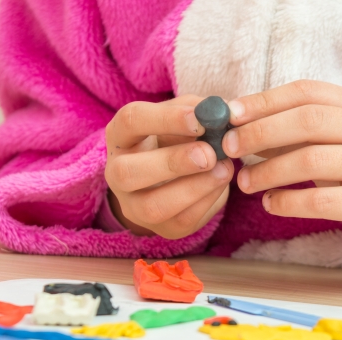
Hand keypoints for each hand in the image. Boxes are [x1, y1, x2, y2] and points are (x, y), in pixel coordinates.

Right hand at [105, 95, 233, 238]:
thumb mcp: (186, 117)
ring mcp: (135, 206)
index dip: (164, 120)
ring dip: (194, 188)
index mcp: (120, 135)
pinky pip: (182, 220)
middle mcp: (117, 173)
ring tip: (225, 169)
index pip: (130, 121)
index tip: (200, 120)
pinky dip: (207, 201)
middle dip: (172, 163)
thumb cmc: (181, 137)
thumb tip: (220, 112)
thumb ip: (200, 110)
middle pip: (127, 172)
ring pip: (153, 206)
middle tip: (208, 154)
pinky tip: (221, 183)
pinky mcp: (162, 228)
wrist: (182, 176)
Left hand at [223, 80, 341, 278]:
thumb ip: (302, 135)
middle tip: (230, 148)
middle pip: (309, 120)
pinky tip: (271, 203)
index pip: (308, 91)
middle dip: (260, 132)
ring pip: (312, 159)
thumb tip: (242, 127)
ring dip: (269, 170)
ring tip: (245, 182)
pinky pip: (321, 200)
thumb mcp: (340, 149)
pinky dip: (287, 201)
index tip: (229, 115)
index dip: (265, 101)